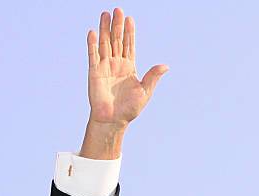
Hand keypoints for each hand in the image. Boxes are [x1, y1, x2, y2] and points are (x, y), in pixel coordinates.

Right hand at [86, 7, 168, 127]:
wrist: (113, 121)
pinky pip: (93, 55)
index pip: (129, 46)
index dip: (129, 33)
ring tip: (105, 14)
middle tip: (118, 10)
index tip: (130, 19)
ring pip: (104, 44)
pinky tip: (93, 32)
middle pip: (116, 40)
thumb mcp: (145, 92)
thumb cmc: (129, 109)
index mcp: (129, 68)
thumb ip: (153, 77)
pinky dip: (92, 44)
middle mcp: (116, 64)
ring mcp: (105, 67)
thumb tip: (166, 66)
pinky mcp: (94, 73)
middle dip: (117, 26)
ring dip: (104, 29)